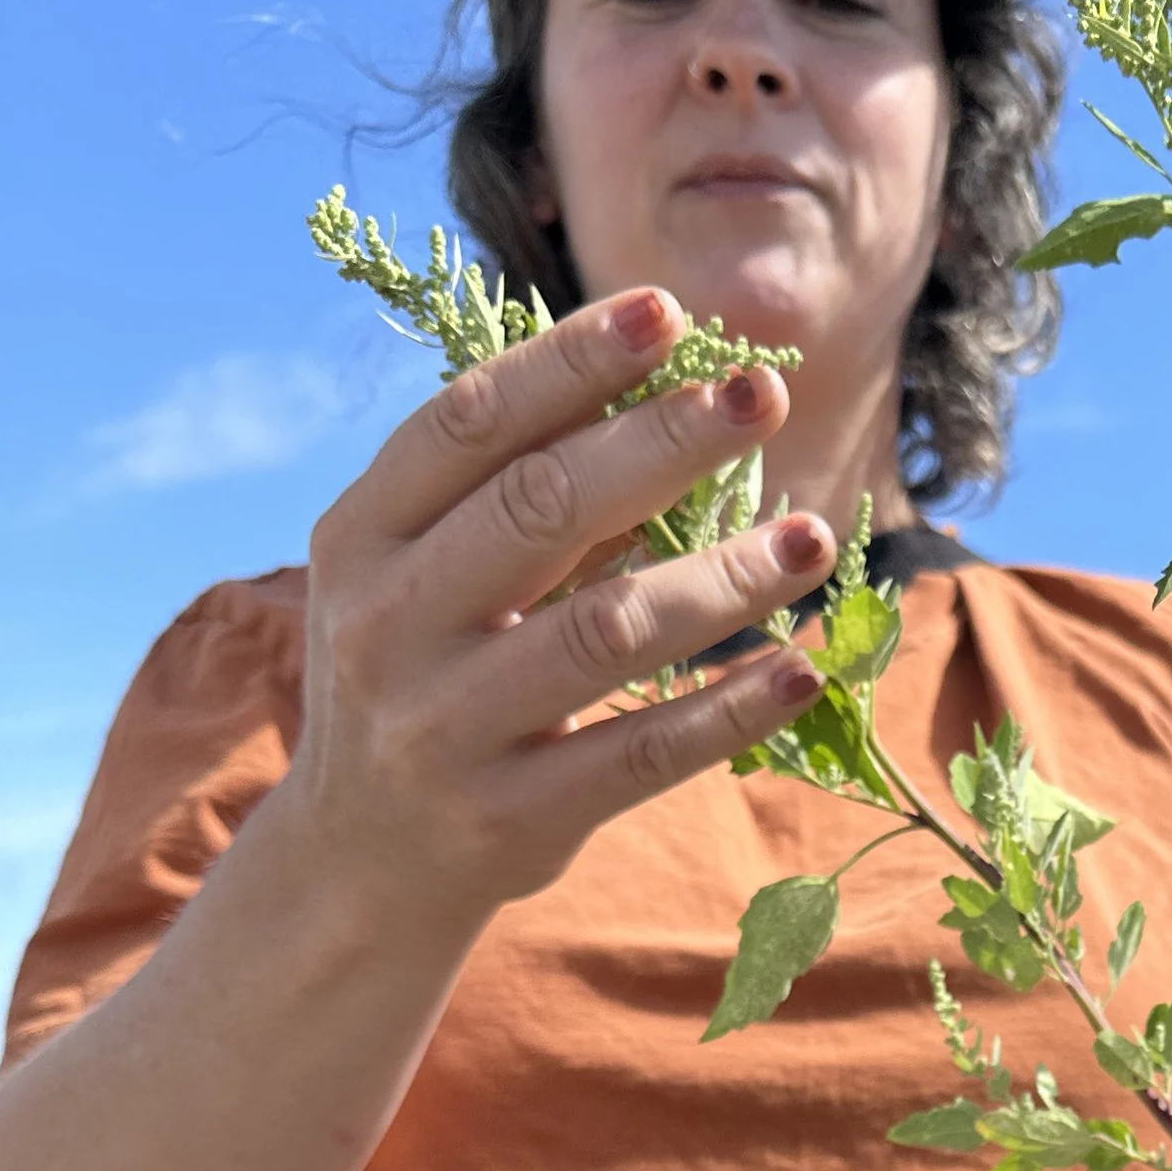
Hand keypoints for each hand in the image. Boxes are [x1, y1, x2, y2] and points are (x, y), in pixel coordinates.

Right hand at [283, 288, 832, 922]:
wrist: (361, 860)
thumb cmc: (424, 677)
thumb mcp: (428, 578)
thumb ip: (522, 499)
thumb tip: (675, 399)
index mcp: (359, 537)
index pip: (467, 424)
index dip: (569, 361)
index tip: (668, 310)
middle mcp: (388, 625)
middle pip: (541, 508)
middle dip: (662, 441)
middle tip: (763, 394)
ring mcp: (446, 728)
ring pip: (604, 631)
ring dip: (722, 578)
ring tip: (812, 537)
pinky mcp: (513, 817)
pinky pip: (642, 755)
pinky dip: (730, 711)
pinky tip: (802, 670)